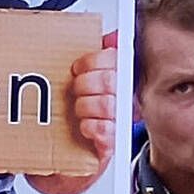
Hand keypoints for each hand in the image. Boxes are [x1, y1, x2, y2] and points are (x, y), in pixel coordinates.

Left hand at [27, 29, 120, 193]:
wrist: (68, 156)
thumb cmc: (78, 115)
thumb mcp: (85, 81)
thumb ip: (99, 56)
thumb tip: (112, 36)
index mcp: (122, 78)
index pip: (116, 58)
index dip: (93, 61)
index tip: (77, 67)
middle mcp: (125, 98)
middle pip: (111, 79)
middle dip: (85, 83)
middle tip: (75, 89)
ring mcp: (120, 120)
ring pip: (108, 103)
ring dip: (85, 106)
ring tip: (77, 111)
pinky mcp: (113, 144)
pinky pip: (106, 130)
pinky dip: (91, 126)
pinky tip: (84, 127)